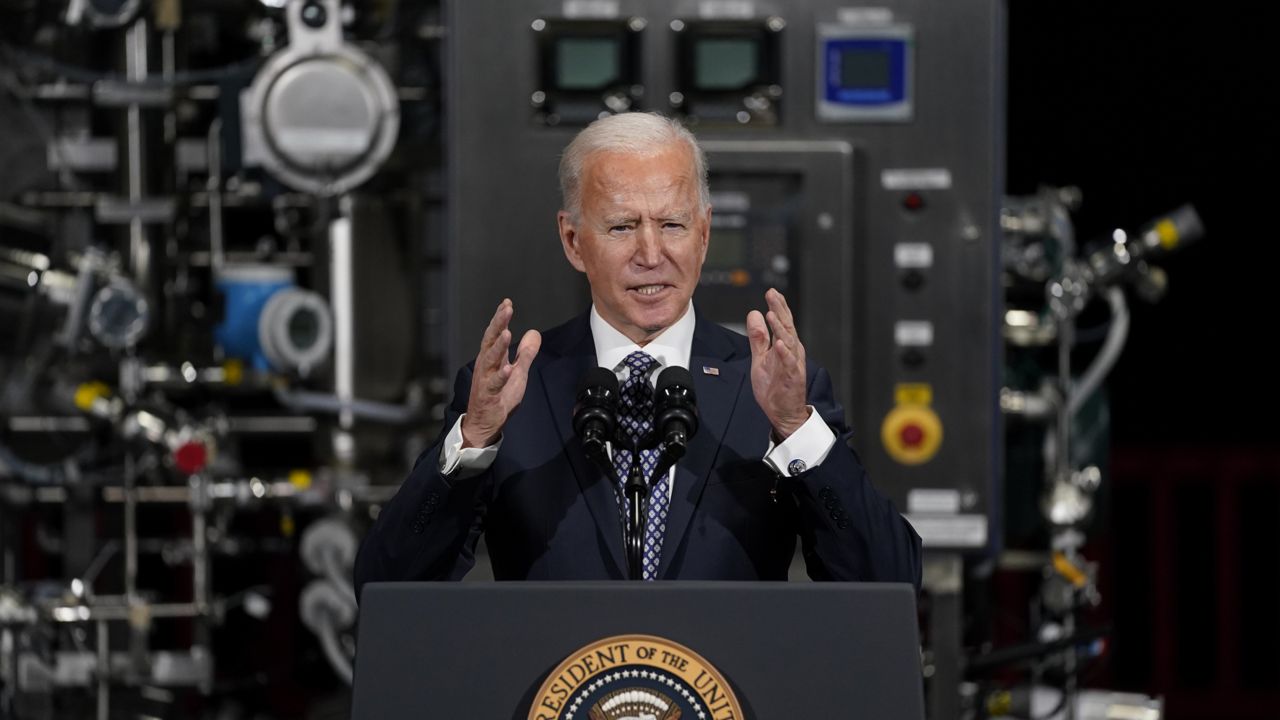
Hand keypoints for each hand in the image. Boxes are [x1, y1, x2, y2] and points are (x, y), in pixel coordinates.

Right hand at [461, 299, 541, 447]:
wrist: (484, 423)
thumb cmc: (499, 396)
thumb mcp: (517, 372)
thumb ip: (525, 353)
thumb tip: (534, 333)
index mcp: (492, 358)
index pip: (495, 334)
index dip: (500, 318)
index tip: (507, 303)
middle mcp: (486, 366)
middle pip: (490, 341)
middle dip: (498, 324)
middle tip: (506, 309)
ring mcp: (486, 380)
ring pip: (490, 360)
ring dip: (498, 346)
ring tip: (507, 333)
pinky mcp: (488, 395)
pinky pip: (494, 384)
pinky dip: (501, 376)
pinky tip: (508, 368)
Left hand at [746, 288, 809, 439]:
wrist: (783, 412)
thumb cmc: (774, 385)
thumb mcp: (761, 357)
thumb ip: (758, 337)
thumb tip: (754, 314)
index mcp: (785, 346)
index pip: (782, 322)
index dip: (778, 307)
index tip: (771, 292)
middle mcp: (791, 352)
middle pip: (787, 327)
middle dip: (780, 310)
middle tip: (773, 295)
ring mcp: (793, 364)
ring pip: (788, 342)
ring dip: (780, 328)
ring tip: (772, 315)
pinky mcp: (792, 378)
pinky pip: (789, 363)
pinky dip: (785, 353)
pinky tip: (779, 344)